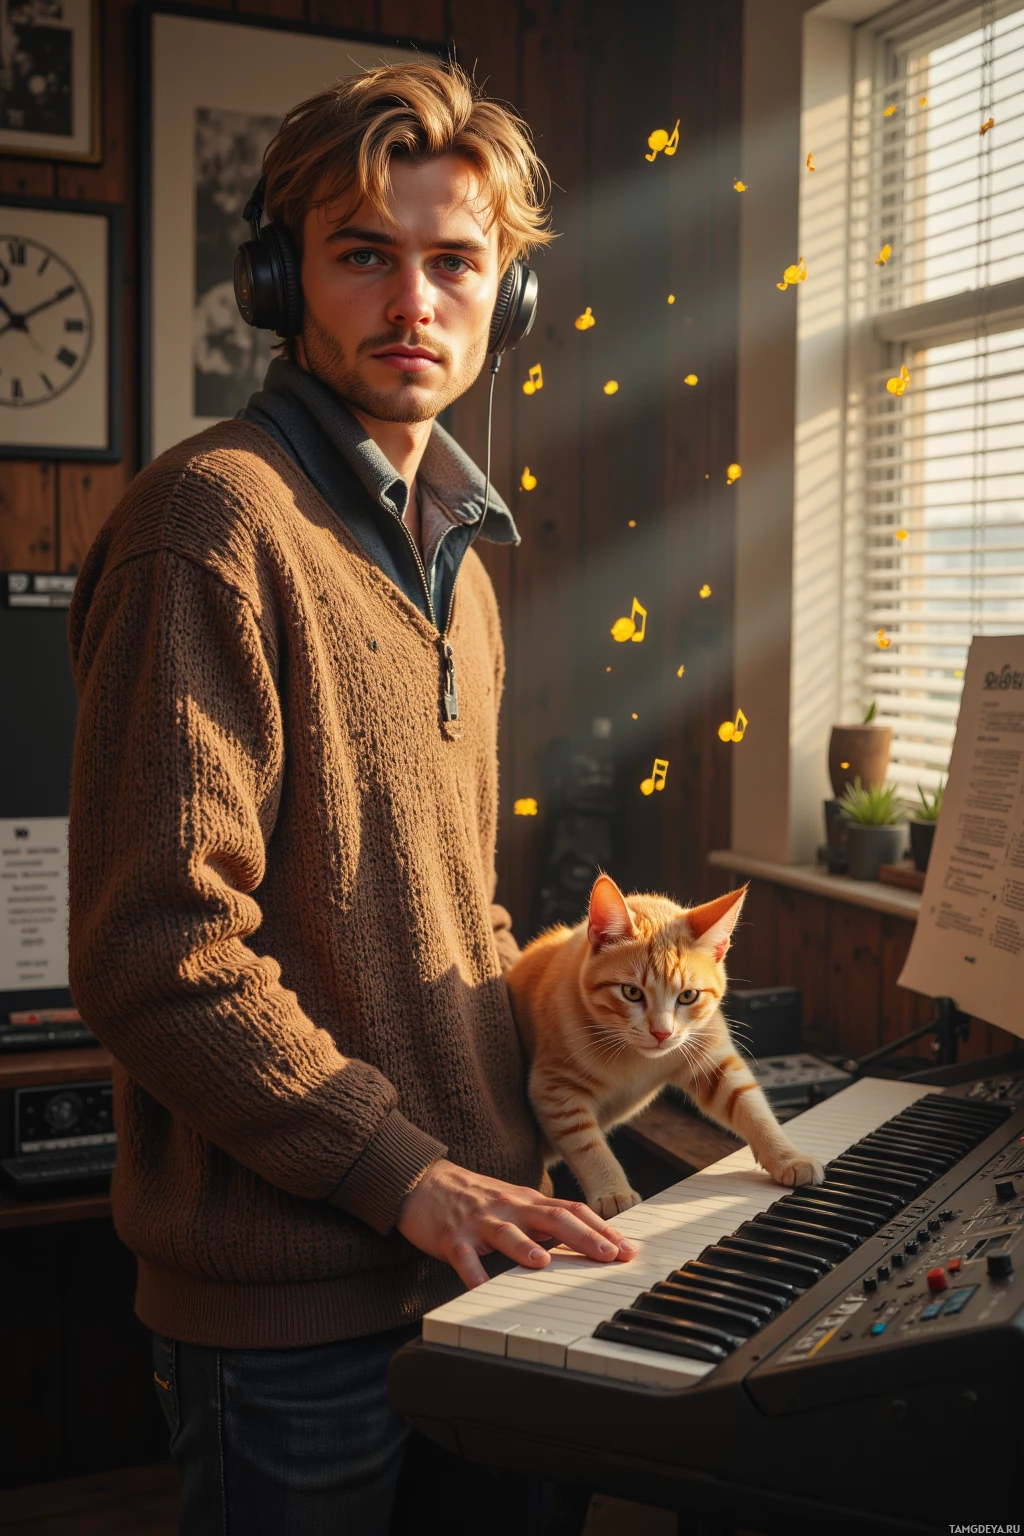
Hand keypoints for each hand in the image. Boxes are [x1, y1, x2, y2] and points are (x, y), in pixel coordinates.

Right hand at [396, 1159, 638, 1288]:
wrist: (424, 1181)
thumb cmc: (476, 1199)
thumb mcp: (515, 1204)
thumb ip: (545, 1220)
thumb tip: (586, 1241)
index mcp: (529, 1201)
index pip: (574, 1211)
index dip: (603, 1229)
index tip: (628, 1249)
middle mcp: (511, 1207)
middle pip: (552, 1217)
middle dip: (583, 1236)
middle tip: (609, 1255)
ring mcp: (481, 1221)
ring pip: (507, 1232)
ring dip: (526, 1247)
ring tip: (543, 1263)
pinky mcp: (452, 1236)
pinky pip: (464, 1256)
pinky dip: (473, 1273)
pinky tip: (481, 1289)